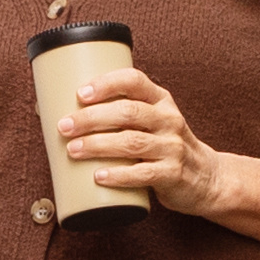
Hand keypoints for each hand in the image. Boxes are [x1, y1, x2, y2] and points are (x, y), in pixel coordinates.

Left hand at [62, 68, 221, 213]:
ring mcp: (173, 147)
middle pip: (127, 112)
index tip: (80, 93)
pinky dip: (118, 175)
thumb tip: (55, 110)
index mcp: (161, 100)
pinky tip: (99, 177)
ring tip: (73, 150)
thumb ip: (118, 114)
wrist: (205, 178)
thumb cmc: (163, 146)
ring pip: (132, 142)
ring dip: (98, 145)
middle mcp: (168, 119)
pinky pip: (143, 174)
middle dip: (91, 118)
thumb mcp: (152, 122)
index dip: (106, 84)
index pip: (134, 81)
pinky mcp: (173, 174)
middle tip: (64, 126)